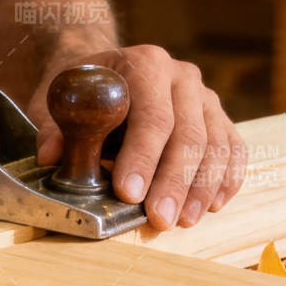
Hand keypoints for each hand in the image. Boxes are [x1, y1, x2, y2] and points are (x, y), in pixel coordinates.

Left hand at [29, 45, 246, 230]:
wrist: (110, 75)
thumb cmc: (84, 91)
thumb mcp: (61, 100)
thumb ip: (55, 128)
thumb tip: (52, 156)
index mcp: (143, 64)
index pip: (150, 115)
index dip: (142, 157)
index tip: (128, 193)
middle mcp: (181, 76)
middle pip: (187, 134)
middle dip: (173, 182)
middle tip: (160, 219)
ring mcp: (205, 97)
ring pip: (215, 144)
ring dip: (201, 187)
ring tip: (183, 220)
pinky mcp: (219, 118)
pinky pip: (233, 148)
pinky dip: (227, 179)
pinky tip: (212, 206)